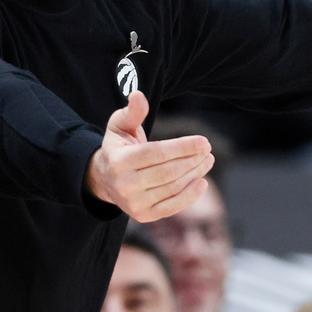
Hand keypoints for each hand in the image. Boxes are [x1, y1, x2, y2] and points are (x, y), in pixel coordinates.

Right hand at [86, 91, 213, 222]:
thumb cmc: (118, 147)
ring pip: (173, 188)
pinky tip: (202, 182)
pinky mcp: (143, 215)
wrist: (104, 179)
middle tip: (208, 150)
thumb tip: (138, 95)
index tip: (203, 141)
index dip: (183, 147)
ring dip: (195, 174)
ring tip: (207, 161)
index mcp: (119, 161)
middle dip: (192, 160)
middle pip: (168, 172)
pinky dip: (190, 196)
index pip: (157, 153)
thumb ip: (132, 112)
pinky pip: (172, 206)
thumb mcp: (120, 126)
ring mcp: (134, 203)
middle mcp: (125, 185)